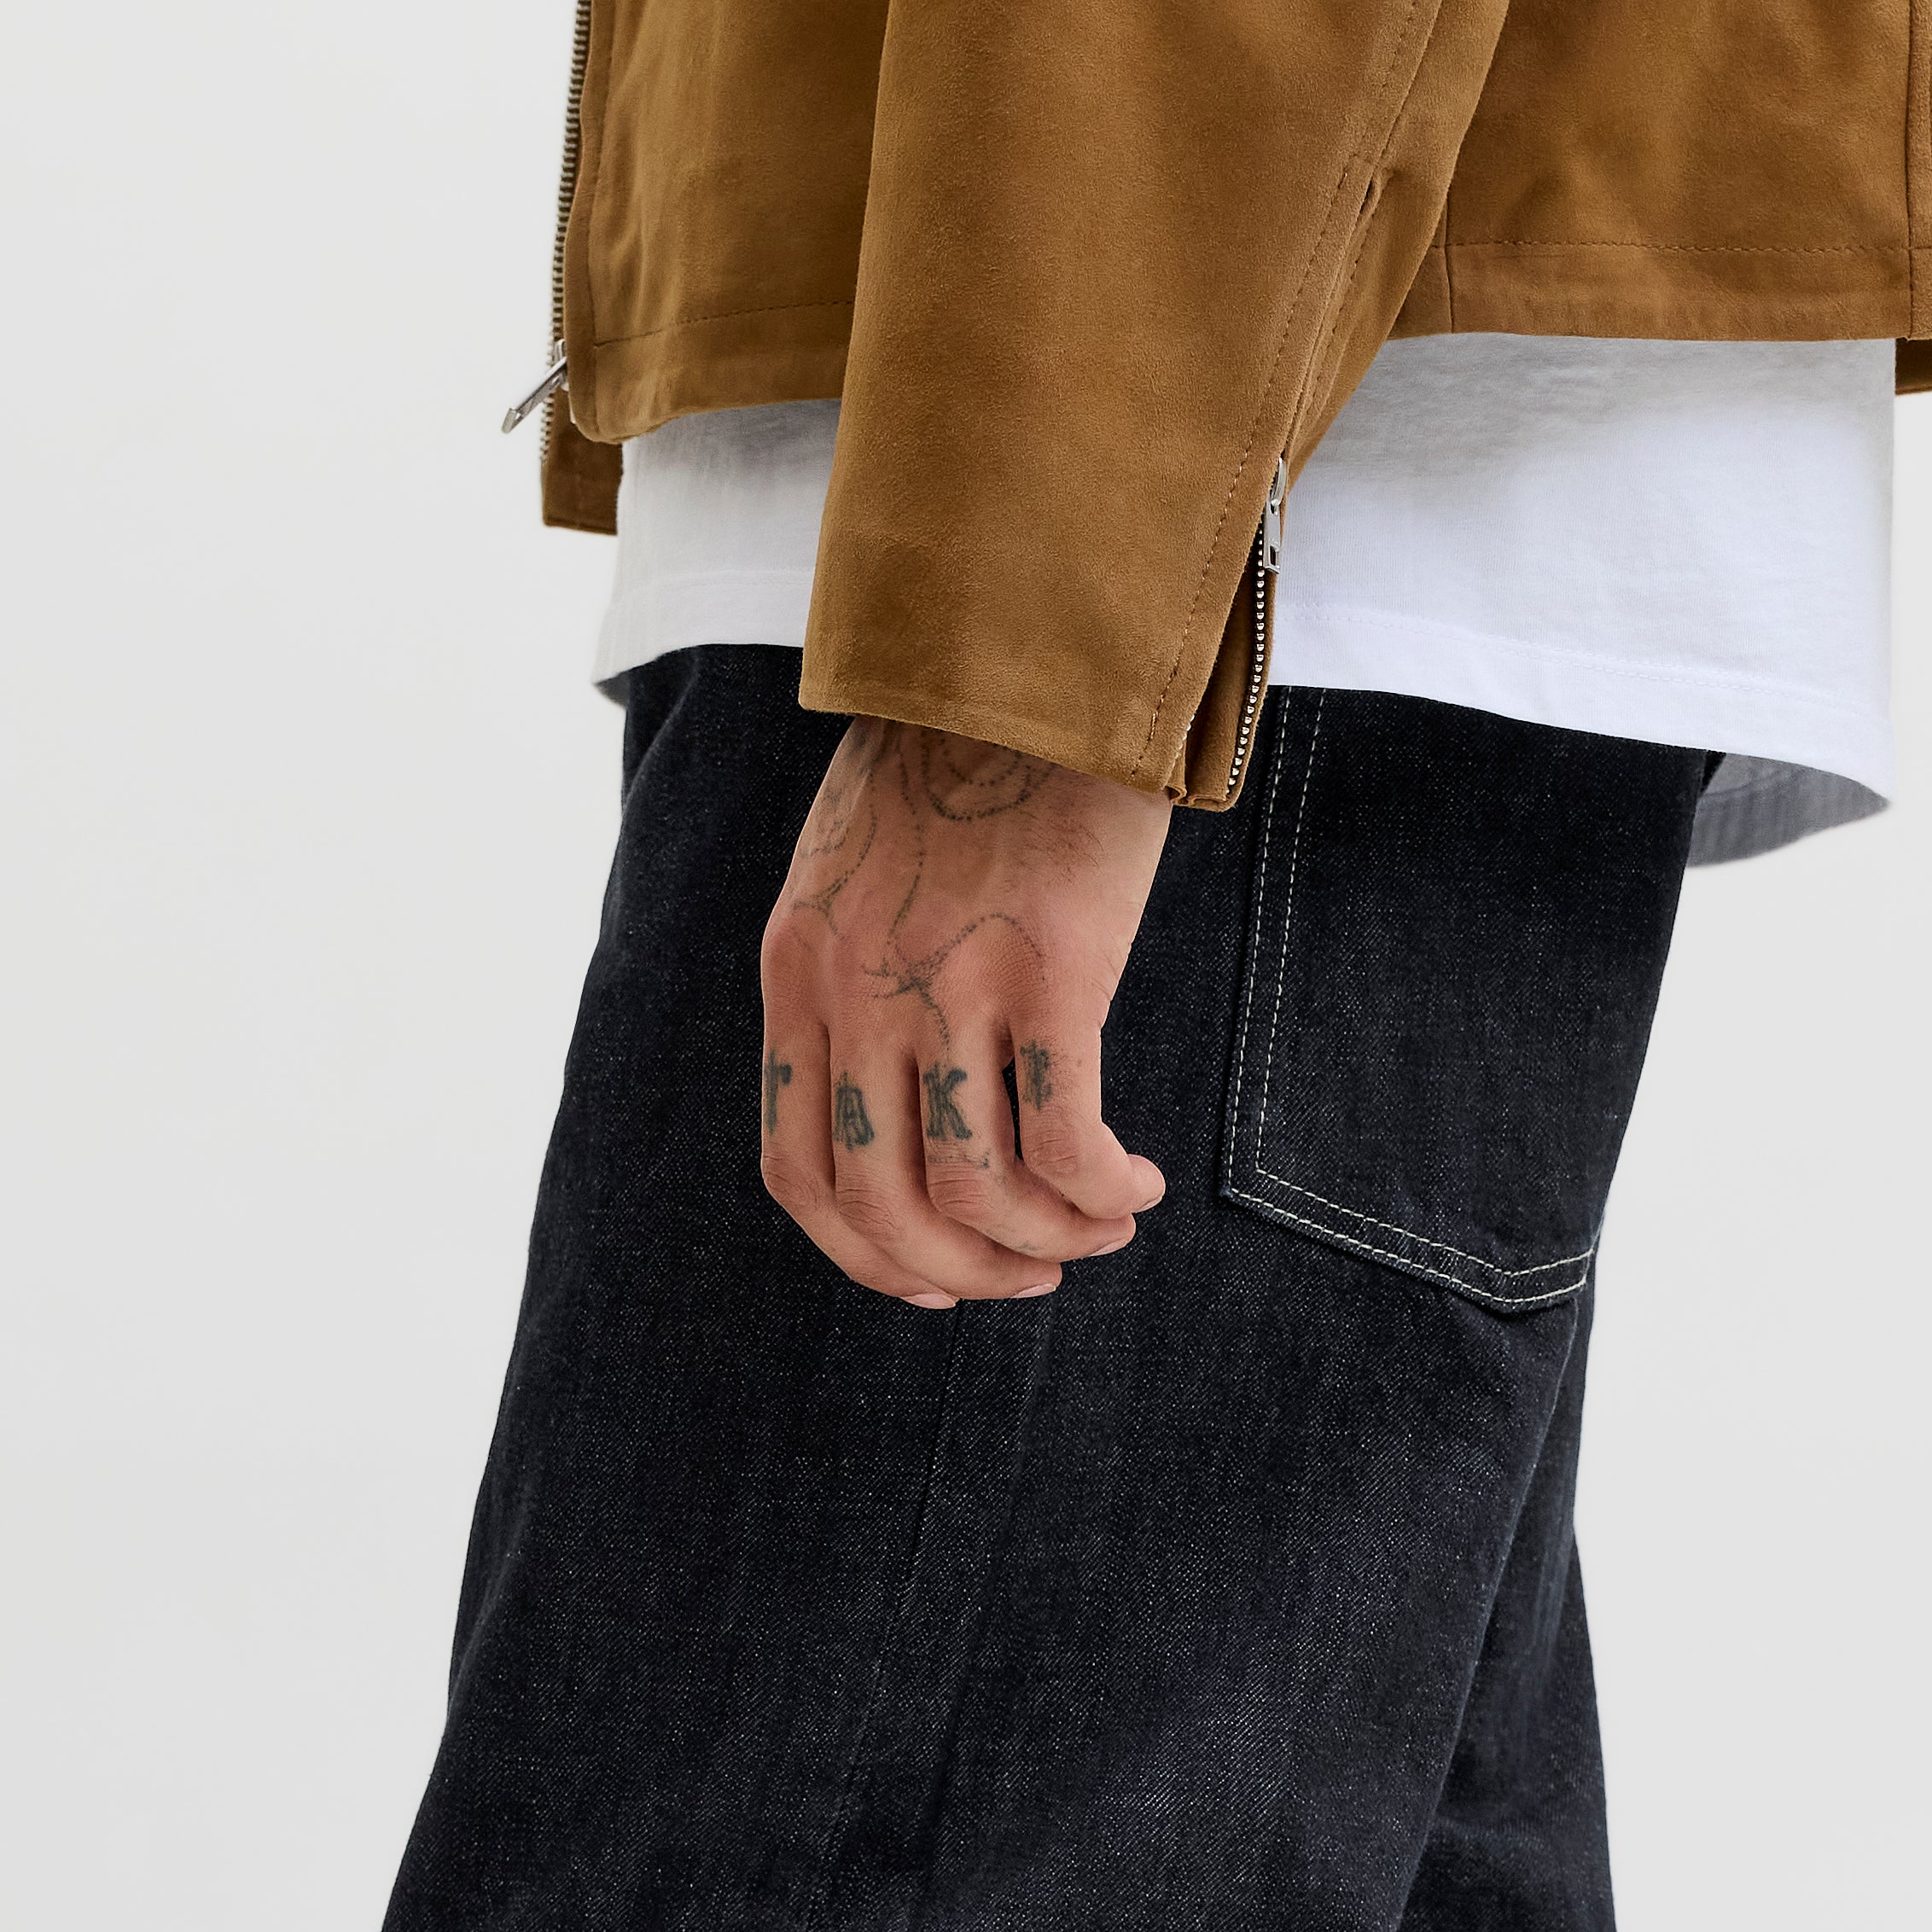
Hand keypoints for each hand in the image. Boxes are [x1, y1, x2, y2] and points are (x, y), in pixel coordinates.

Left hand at [757, 720, 1172, 1303]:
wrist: (1034, 655)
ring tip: (1099, 1226)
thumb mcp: (851, 872)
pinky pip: (1063, 1138)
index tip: (934, 1276)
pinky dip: (1099, 1189)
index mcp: (798, 973)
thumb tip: (898, 1102)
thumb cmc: (960, 762)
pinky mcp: (1048, 969)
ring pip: (977, 1188)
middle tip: (1033, 1271)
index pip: (800, 1171)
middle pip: (886, 1204)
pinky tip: (1134, 1186)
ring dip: (1045, 1239)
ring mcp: (949, 982)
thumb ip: (852, 979)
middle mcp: (856, 990)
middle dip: (966, 1269)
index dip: (866, 1255)